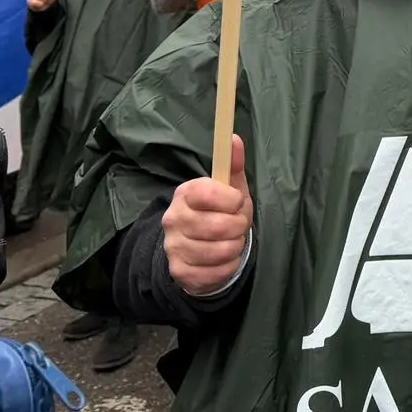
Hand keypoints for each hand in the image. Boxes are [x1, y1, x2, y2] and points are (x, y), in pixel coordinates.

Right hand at [163, 135, 253, 295]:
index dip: (231, 199)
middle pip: (217, 226)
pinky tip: (224, 258)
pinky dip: (229, 266)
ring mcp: (173, 247)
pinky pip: (216, 272)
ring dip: (235, 247)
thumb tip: (234, 138)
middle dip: (238, 226)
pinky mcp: (179, 272)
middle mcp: (173, 219)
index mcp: (185, 193)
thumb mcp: (229, 188)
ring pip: (220, 251)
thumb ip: (232, 164)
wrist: (198, 249)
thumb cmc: (219, 212)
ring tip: (231, 241)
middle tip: (237, 225)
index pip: (209, 193)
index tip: (236, 202)